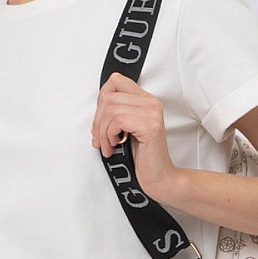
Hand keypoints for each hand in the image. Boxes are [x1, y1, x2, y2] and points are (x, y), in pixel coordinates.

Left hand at [91, 73, 177, 199]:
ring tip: (107, 145)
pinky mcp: (149, 126)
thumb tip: (98, 106)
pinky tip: (114, 146)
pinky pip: (117, 120)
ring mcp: (151, 113)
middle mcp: (150, 103)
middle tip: (99, 138)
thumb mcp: (126, 129)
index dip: (102, 98)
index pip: (116, 80)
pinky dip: (109, 135)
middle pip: (109, 96)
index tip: (101, 119)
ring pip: (110, 109)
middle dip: (98, 120)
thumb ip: (117, 113)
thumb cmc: (142, 157)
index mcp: (145, 100)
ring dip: (102, 131)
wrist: (159, 178)